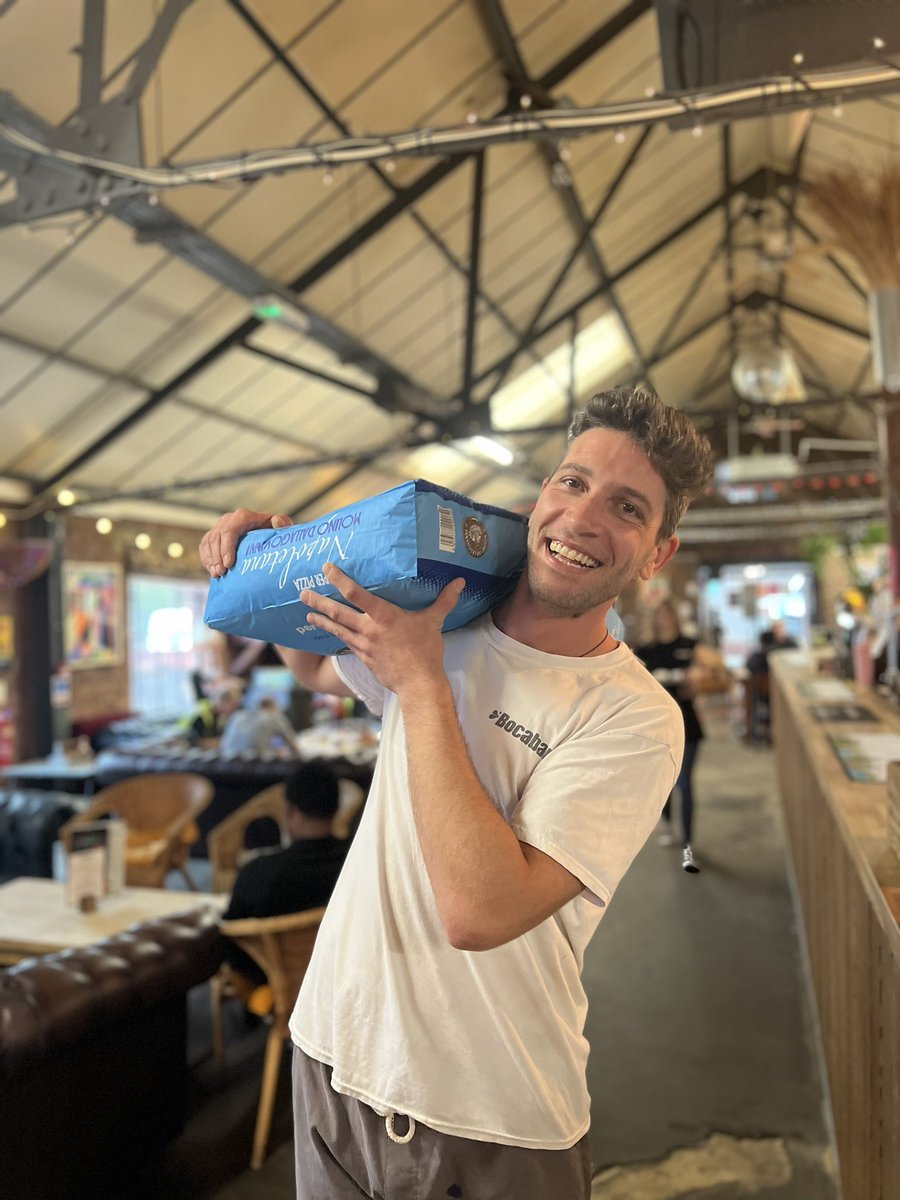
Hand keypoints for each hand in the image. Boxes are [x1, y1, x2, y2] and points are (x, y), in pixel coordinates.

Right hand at [199, 509, 291, 577]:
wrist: (265, 537)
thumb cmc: (274, 534)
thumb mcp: (281, 529)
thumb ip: (282, 523)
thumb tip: (276, 520)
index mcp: (243, 516)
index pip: (230, 530)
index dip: (227, 547)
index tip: (229, 564)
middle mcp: (229, 519)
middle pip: (217, 537)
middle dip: (217, 557)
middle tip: (222, 573)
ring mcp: (219, 527)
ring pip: (208, 542)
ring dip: (211, 560)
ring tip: (218, 574)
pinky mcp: (212, 536)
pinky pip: (204, 547)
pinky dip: (206, 559)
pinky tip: (212, 571)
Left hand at [301, 562, 464, 695]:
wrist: (417, 683)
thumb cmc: (425, 651)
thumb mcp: (434, 622)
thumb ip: (445, 600)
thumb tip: (460, 582)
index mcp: (384, 616)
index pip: (356, 594)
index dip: (339, 580)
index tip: (327, 568)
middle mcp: (369, 629)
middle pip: (338, 612)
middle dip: (318, 601)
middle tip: (302, 592)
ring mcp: (363, 645)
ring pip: (337, 629)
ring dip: (321, 619)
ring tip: (307, 612)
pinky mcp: (363, 658)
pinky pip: (345, 644)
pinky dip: (334, 636)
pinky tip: (328, 632)